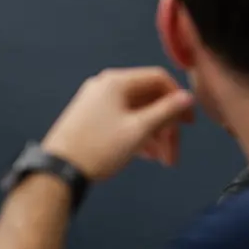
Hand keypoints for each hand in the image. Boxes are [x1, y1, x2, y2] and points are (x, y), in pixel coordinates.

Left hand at [41, 67, 197, 180]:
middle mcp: (106, 86)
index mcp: (117, 82)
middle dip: (166, 126)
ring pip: (137, 112)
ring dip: (154, 135)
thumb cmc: (98, 148)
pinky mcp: (91, 118)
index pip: (158, 79)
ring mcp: (96, 102)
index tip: (189, 122)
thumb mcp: (139, 130)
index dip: (178, 98)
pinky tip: (146, 155)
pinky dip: (138, 135)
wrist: (58, 170)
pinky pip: (123, 120)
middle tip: (174, 151)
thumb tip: (187, 97)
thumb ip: (166, 111)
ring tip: (162, 160)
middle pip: (148, 99)